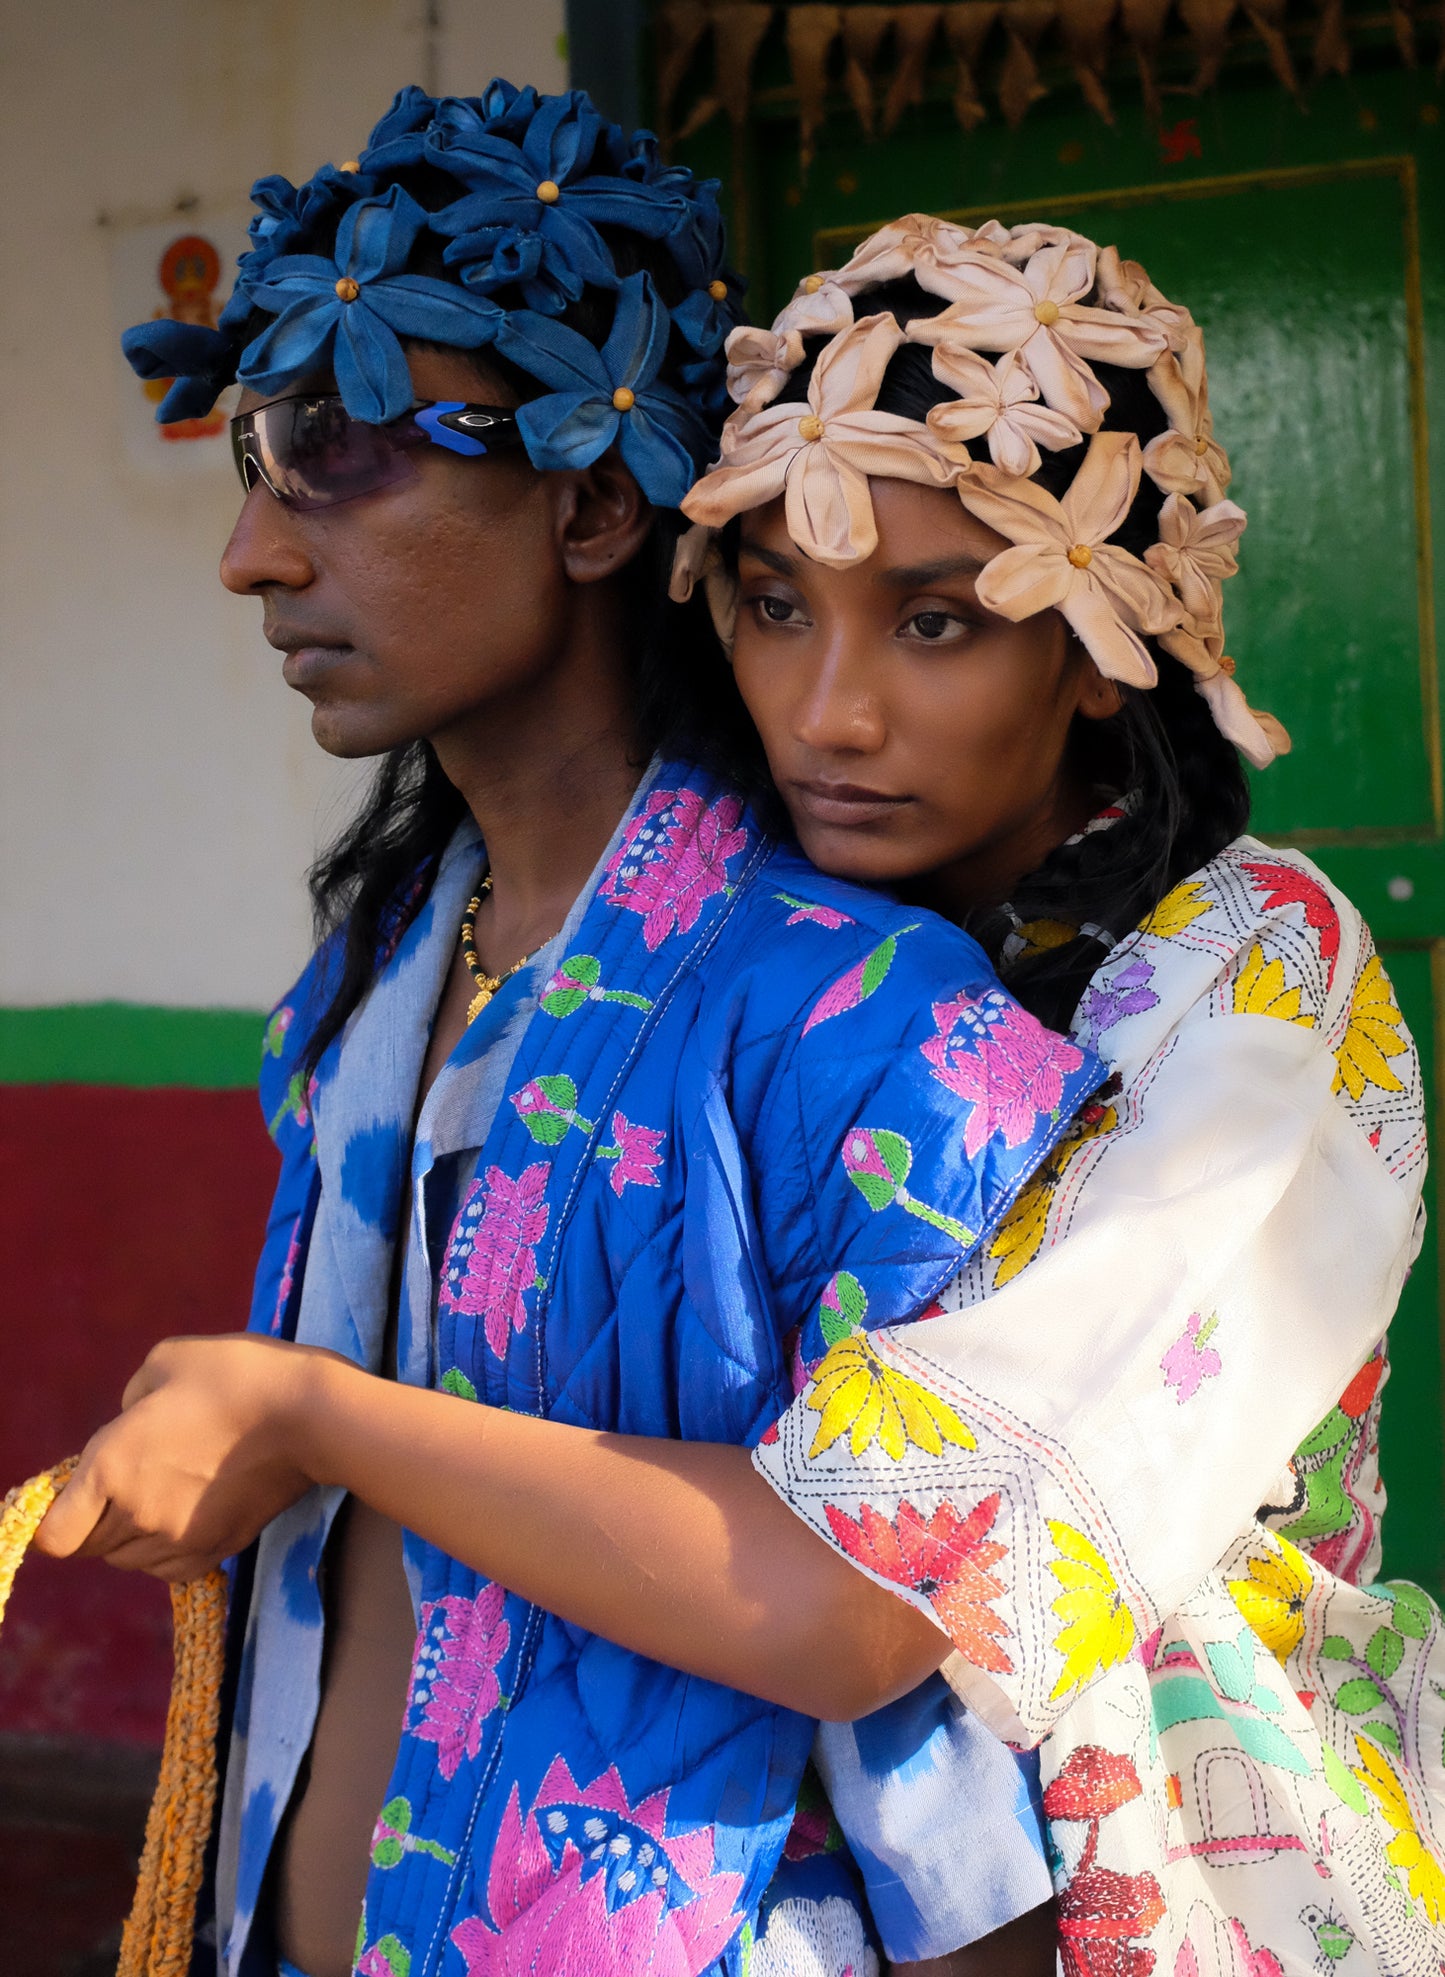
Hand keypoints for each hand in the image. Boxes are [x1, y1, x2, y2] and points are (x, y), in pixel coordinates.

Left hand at [32, 1334, 343, 1580]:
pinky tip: (186, 1514)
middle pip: (92, 1547)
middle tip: (130, 1480)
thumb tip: (128, 1424)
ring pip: (129, 1560)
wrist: (310, 1415)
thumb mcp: (169, 1359)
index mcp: (112, 1464)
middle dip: (98, 1518)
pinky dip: (166, 1550)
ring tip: (164, 1492)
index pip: (56, 1535)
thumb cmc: (237, 1375)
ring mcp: (178, 1537)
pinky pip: (168, 1569)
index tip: (75, 1498)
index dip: (58, 1520)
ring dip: (132, 1535)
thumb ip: (131, 1397)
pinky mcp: (215, 1550)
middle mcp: (136, 1511)